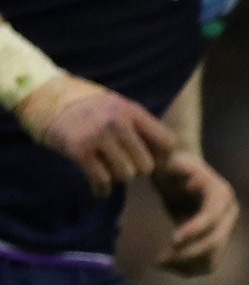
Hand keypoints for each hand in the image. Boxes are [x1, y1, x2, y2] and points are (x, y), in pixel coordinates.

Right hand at [15, 74, 176, 194]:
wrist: (43, 94)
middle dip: (136, 170)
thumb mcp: (117, 106)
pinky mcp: (79, 149)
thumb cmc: (85, 105)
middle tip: (121, 165)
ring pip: (126, 176)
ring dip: (116, 178)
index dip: (162, 158)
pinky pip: (102, 181)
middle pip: (147, 166)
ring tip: (106, 169)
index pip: (168, 143)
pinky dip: (101, 190)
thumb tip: (167, 159)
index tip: (150, 161)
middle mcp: (118, 122)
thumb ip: (139, 127)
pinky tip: (99, 189)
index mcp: (132, 111)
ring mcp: (98, 136)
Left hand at [151, 151, 237, 276]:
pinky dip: (188, 269)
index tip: (172, 240)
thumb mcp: (169, 159)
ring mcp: (224, 230)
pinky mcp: (215, 241)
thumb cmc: (172, 163)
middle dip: (188, 252)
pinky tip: (167, 265)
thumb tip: (182, 167)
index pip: (212, 217)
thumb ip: (170, 159)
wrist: (181, 171)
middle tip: (159, 259)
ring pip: (212, 257)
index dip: (194, 230)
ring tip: (159, 262)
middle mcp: (228, 214)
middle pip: (214, 241)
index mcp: (221, 194)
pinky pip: (207, 263)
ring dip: (187, 265)